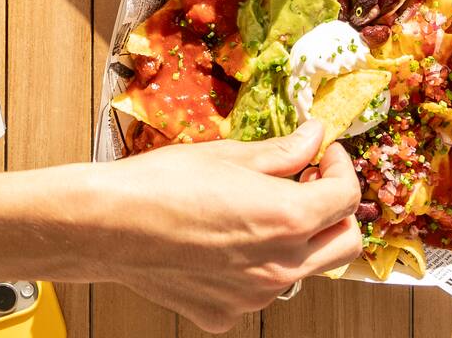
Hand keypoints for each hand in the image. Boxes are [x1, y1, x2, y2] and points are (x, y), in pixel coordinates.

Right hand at [86, 122, 364, 332]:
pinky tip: (225, 242)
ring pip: (303, 270)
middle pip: (344, 244)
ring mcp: (253, 297)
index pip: (346, 196)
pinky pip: (258, 291)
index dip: (341, 167)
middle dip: (337, 211)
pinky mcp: (225, 313)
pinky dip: (254, 267)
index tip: (326, 154)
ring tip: (260, 210)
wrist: (106, 226)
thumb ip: (282, 152)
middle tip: (312, 184)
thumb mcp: (229, 155)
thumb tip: (312, 138)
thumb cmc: (159, 185)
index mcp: (286, 219)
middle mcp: (279, 266)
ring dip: (297, 240)